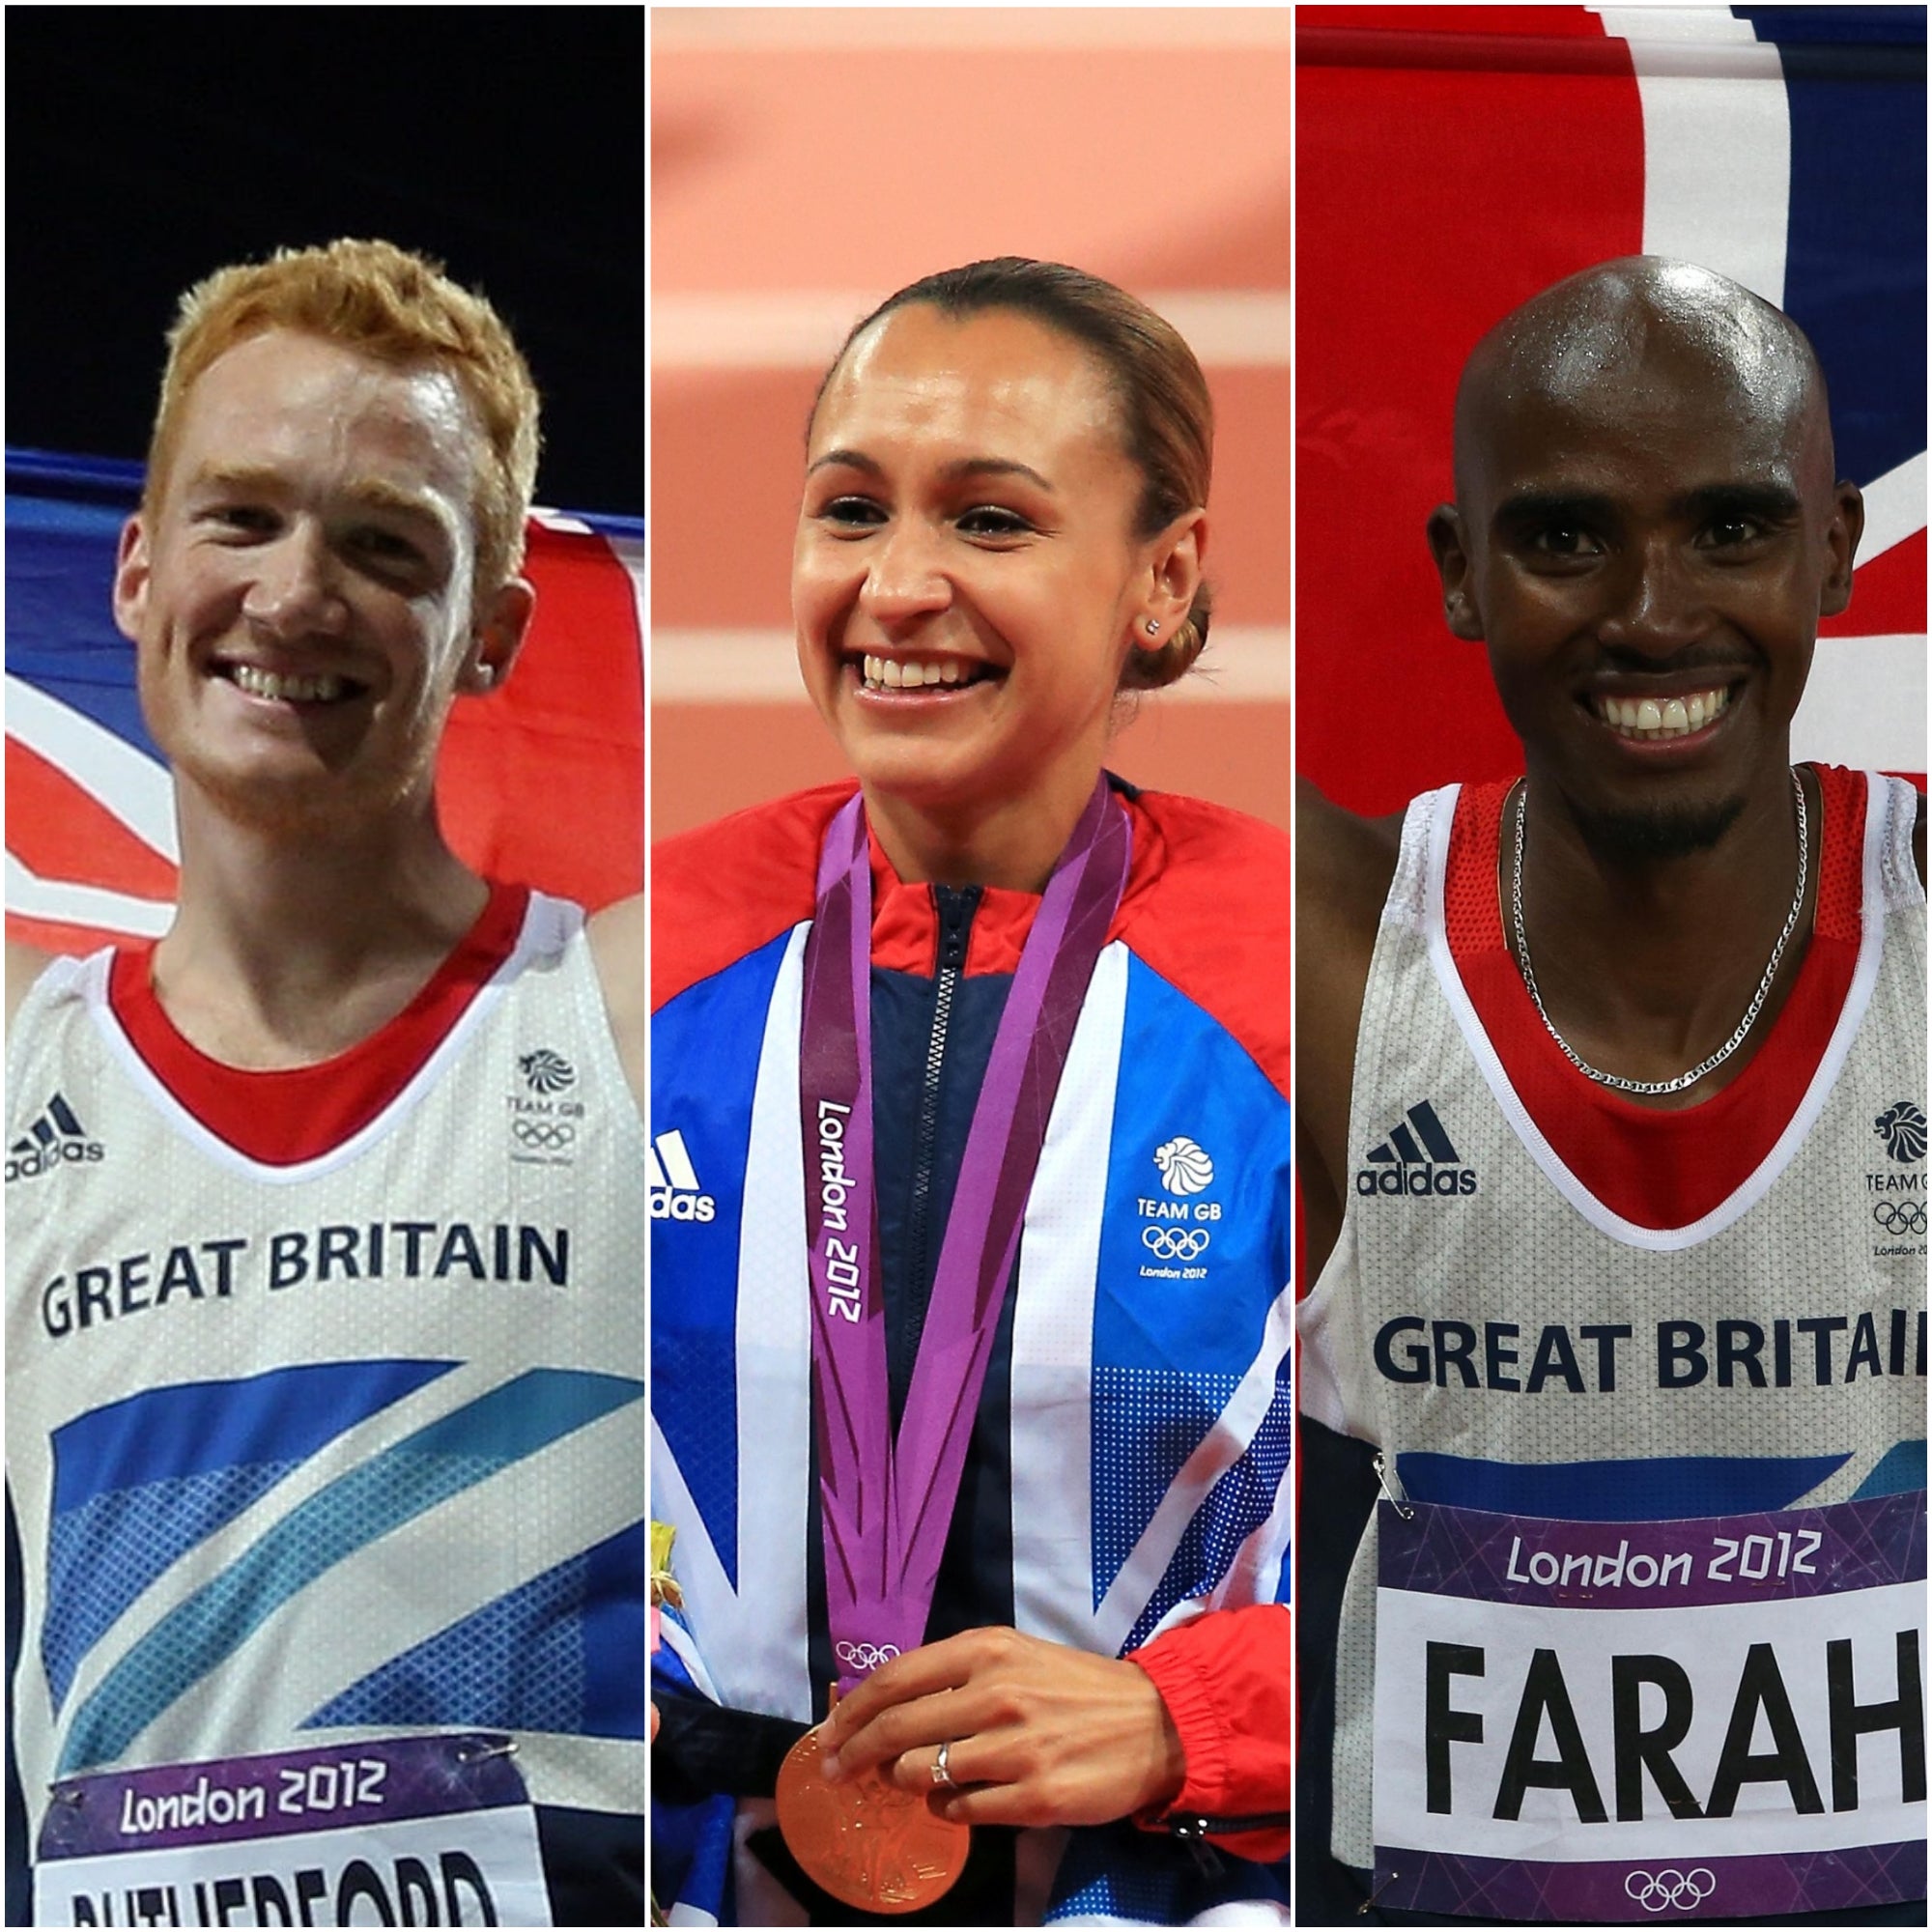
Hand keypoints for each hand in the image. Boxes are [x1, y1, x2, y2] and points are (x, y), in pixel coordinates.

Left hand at [817, 1626, 1185, 1828]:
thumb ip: (955, 1674)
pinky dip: (945, 1809)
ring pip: (921, 1774)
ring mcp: (1014, 1749)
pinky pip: (959, 1811)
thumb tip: (885, 1704)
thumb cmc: (1075, 1688)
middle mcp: (995, 1694)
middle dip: (853, 1755)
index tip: (828, 1733)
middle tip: (837, 1772)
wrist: (1152, 1724)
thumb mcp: (1015, 1657)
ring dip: (903, 1782)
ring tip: (911, 1780)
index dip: (851, 1710)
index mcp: (987, 1650)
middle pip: (895, 1729)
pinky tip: (957, 1800)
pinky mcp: (1033, 1797)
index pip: (895, 1679)